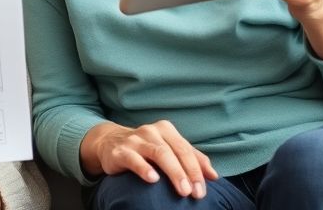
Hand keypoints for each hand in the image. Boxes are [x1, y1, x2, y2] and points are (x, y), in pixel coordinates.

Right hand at [80, 120, 217, 198]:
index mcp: (166, 129)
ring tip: (182, 190)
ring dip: (173, 172)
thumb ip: (191, 159)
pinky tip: (153, 179)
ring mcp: (135, 140)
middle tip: (194, 193)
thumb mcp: (168, 148)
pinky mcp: (120, 151)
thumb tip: (213, 176)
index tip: (202, 190)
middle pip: (174, 150)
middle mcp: (151, 131)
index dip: (197, 170)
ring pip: (158, 153)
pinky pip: (133, 158)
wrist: (109, 142)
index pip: (186, 149)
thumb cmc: (145, 148)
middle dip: (187, 172)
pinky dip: (144, 168)